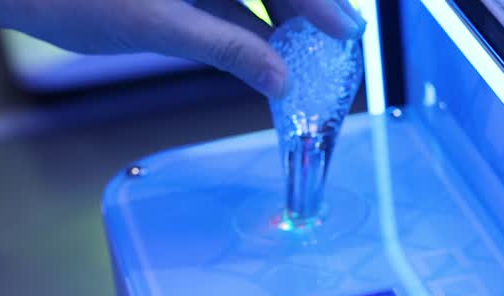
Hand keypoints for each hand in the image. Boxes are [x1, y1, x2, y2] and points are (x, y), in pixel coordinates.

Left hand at [0, 0, 365, 95]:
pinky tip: (270, 50)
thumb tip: (281, 80)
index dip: (317, 3)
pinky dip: (250, 21)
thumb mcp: (158, 27)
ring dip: (282, 16)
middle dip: (306, 8)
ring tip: (309, 53)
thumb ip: (226, 48)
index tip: (345, 33)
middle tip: (337, 45)